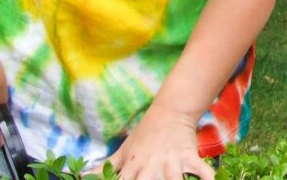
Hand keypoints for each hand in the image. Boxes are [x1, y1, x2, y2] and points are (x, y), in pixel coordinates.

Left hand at [100, 105, 214, 179]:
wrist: (169, 112)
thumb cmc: (143, 136)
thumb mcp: (122, 151)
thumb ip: (103, 168)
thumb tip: (79, 177)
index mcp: (132, 168)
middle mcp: (150, 167)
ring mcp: (170, 162)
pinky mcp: (189, 156)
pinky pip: (200, 170)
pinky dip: (206, 178)